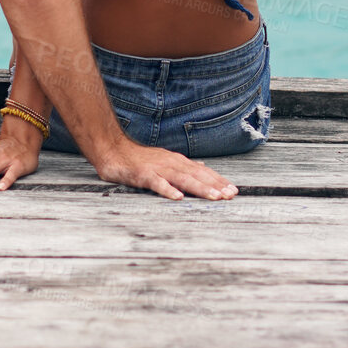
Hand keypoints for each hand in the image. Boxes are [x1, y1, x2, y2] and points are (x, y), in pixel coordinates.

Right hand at [96, 140, 238, 201]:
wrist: (114, 150)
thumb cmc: (140, 159)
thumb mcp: (166, 161)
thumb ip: (184, 166)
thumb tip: (203, 167)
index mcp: (178, 162)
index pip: (202, 172)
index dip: (218, 181)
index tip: (233, 191)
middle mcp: (171, 163)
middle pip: (197, 175)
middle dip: (215, 185)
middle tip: (230, 195)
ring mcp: (158, 168)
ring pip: (182, 178)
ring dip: (199, 188)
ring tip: (214, 197)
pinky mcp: (143, 175)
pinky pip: (157, 183)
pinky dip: (168, 189)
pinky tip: (177, 197)